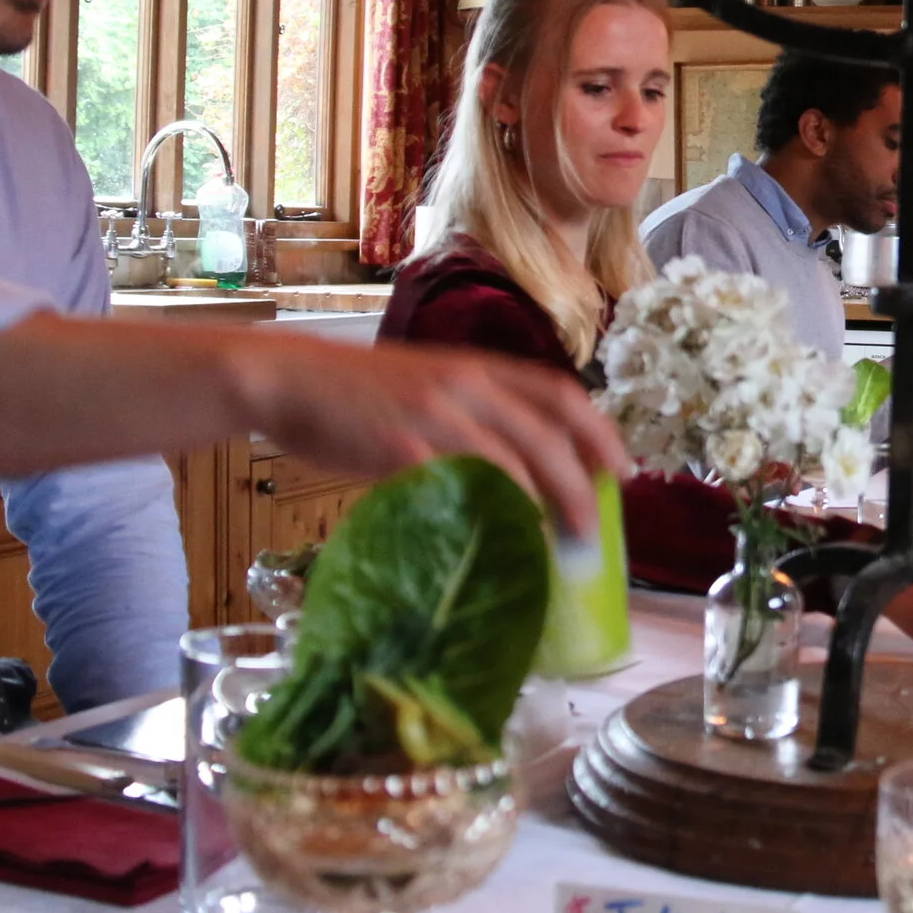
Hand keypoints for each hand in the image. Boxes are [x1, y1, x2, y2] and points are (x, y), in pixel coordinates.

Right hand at [236, 338, 625, 539]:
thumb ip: (473, 418)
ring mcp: (433, 411)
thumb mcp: (428, 388)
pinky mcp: (397, 444)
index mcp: (478, 367)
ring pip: (511, 460)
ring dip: (543, 506)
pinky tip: (498, 538)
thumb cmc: (357, 394)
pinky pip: (454, 482)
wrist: (287, 379)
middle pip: (547, 435)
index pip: (560, 394)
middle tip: (595, 529)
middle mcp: (465, 383)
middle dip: (581, 485)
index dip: (600, 432)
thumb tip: (521, 473)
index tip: (626, 469)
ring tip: (559, 545)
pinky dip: (484, 511)